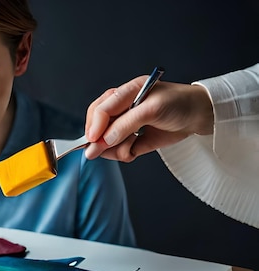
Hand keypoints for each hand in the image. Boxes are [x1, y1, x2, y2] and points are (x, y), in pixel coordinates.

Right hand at [84, 76, 214, 161]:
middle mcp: (122, 109)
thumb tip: (104, 141)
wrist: (201, 117)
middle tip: (96, 151)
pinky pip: (117, 151)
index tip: (92, 140)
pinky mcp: (132, 141)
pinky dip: (123, 154)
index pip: (101, 108)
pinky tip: (135, 150)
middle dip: (100, 139)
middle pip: (97, 125)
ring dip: (114, 148)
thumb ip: (126, 124)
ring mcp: (126, 126)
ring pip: (106, 141)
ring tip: (131, 145)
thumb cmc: (180, 105)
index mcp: (125, 93)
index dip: (95, 124)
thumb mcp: (152, 110)